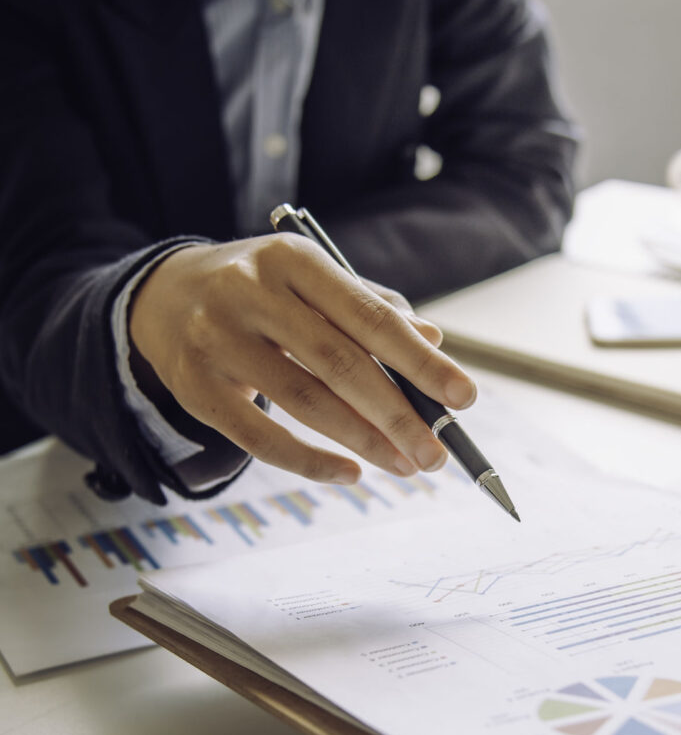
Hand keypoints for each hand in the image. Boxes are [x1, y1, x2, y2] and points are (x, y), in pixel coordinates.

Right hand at [130, 235, 474, 483]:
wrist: (162, 296)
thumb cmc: (263, 292)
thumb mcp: (313, 282)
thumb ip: (372, 310)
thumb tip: (434, 343)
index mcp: (294, 260)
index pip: (369, 316)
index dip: (420, 361)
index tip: (464, 397)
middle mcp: (250, 291)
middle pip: (340, 362)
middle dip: (398, 414)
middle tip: (436, 453)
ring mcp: (216, 338)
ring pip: (304, 401)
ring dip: (364, 441)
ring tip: (406, 465)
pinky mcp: (193, 385)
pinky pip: (258, 436)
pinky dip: (309, 461)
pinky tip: (350, 474)